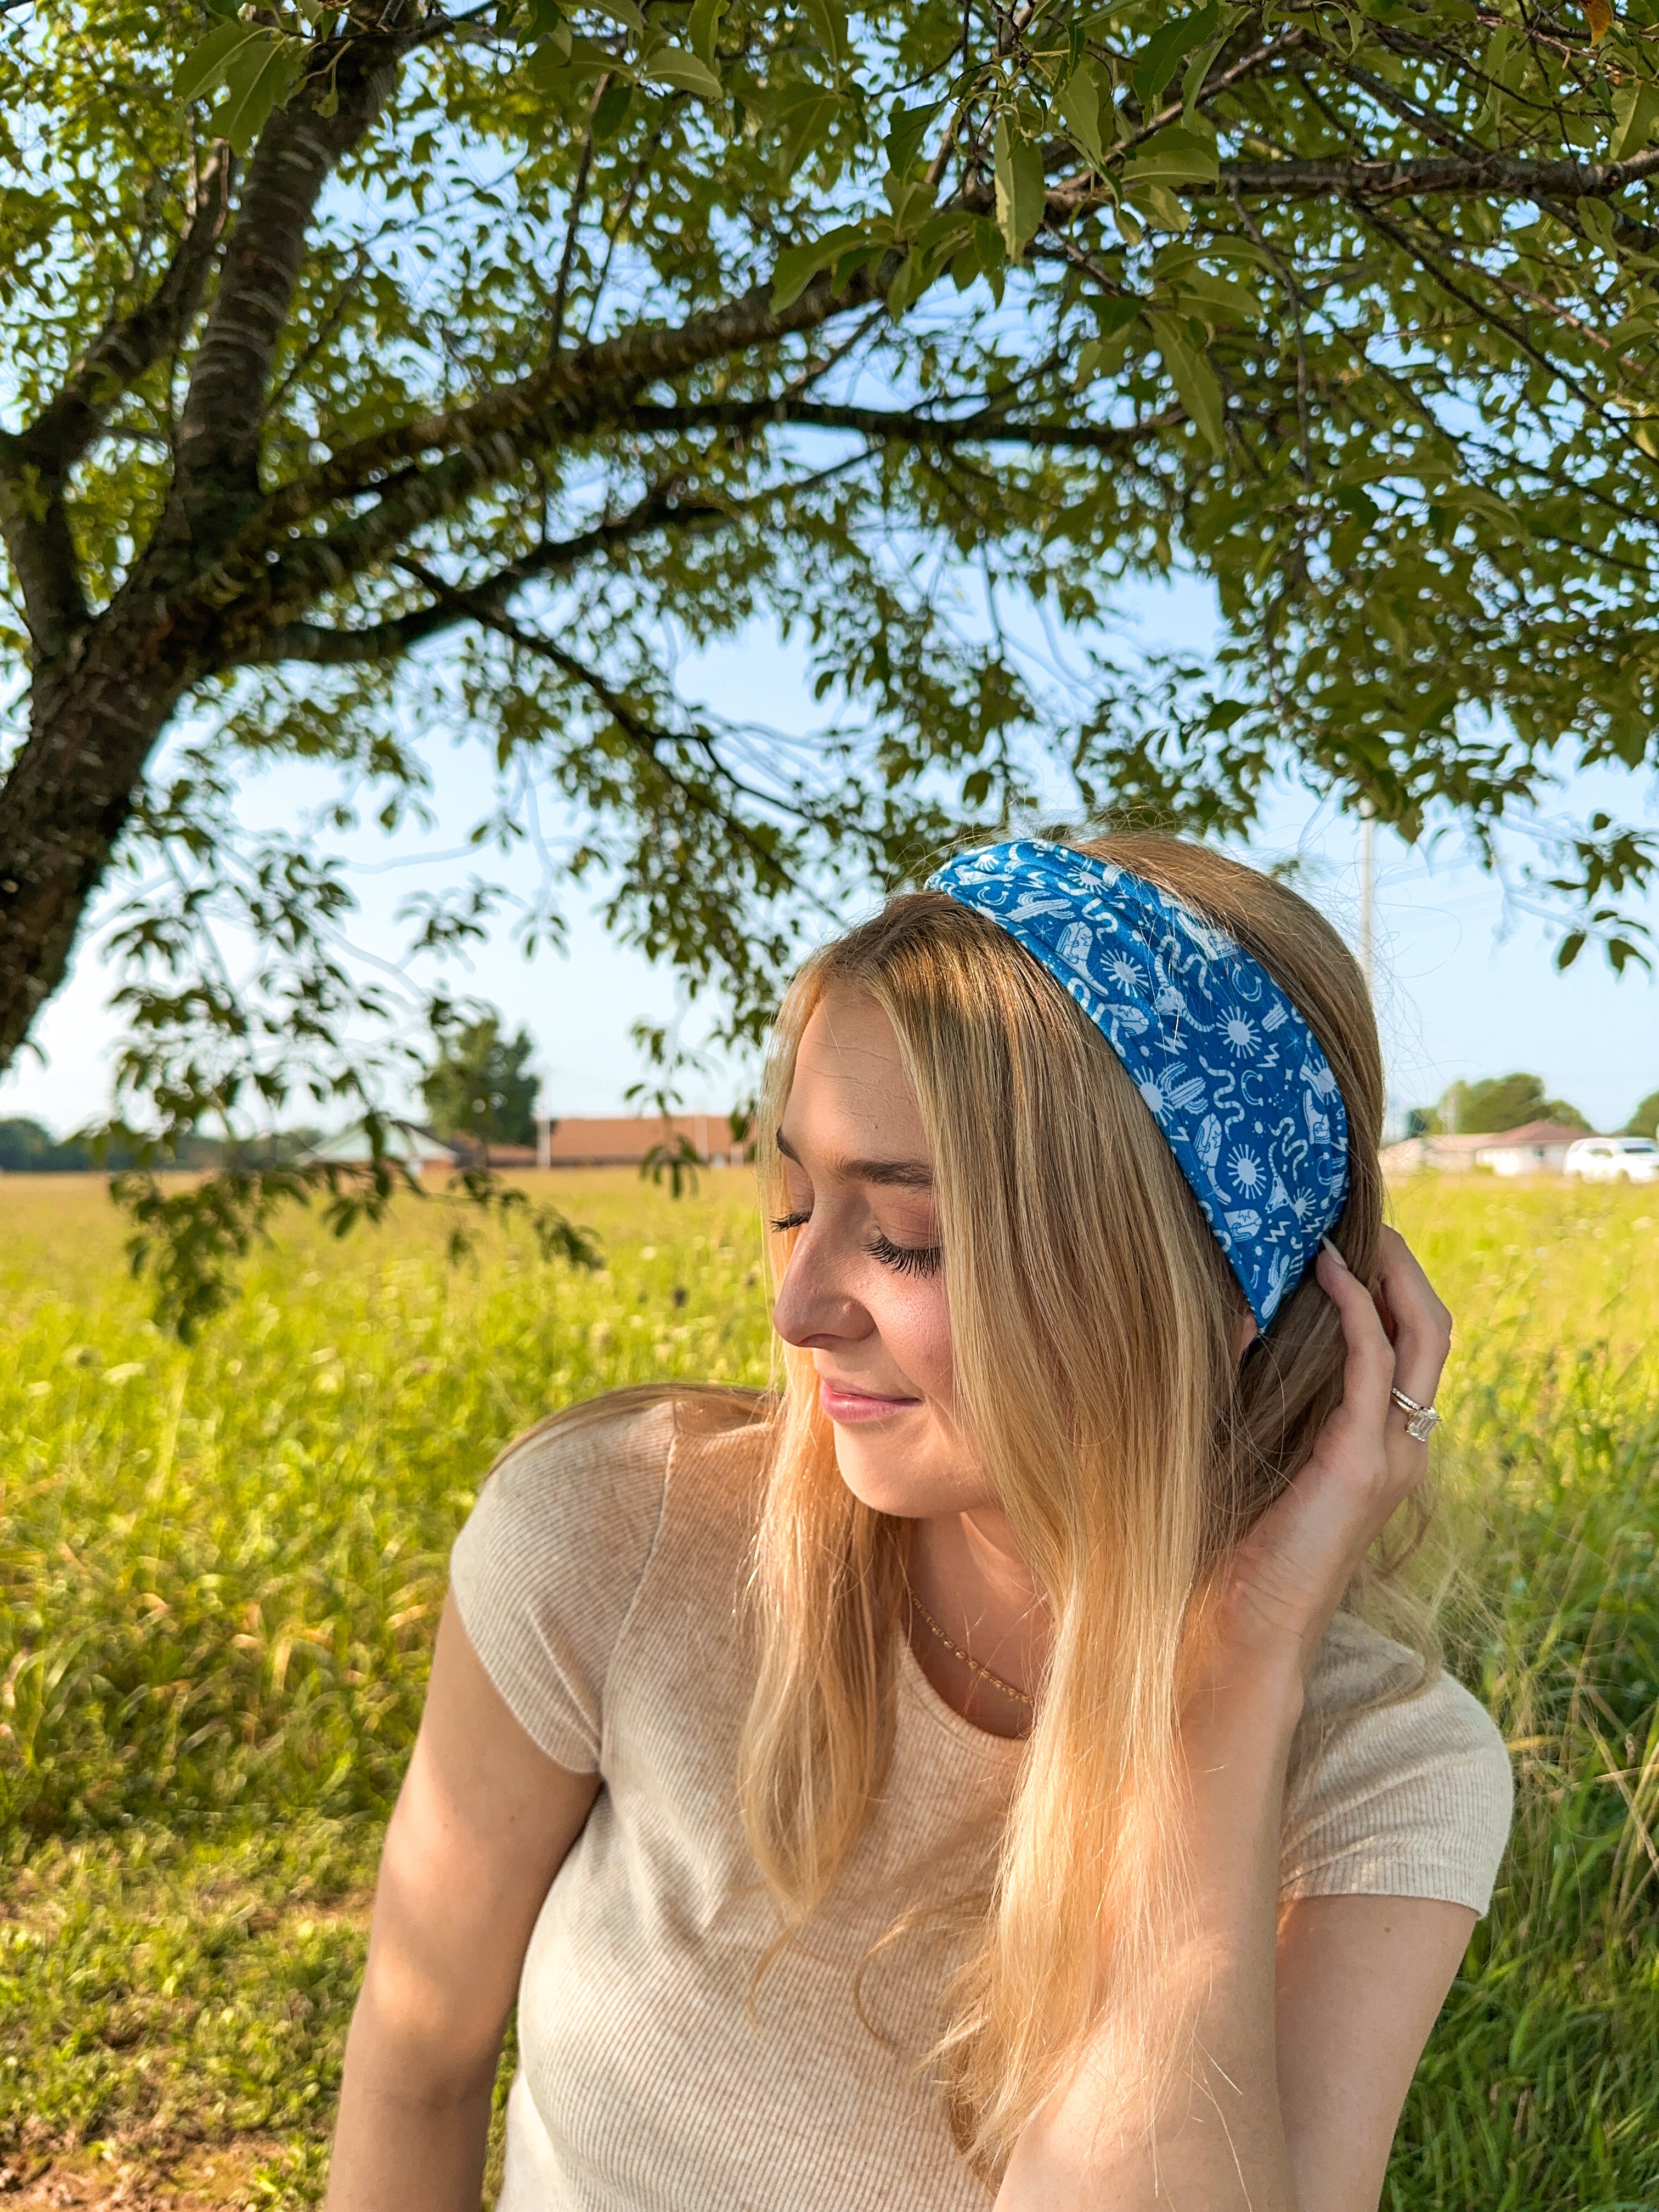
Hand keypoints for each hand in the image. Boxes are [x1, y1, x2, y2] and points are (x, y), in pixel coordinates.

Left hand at [1192, 1227, 1451, 1701]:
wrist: (1237, 1626)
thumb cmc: (1230, 1538)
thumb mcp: (1247, 1443)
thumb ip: (1249, 1383)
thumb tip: (1225, 1308)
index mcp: (1379, 1439)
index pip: (1412, 1340)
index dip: (1391, 1280)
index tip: (1344, 1231)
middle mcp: (1401, 1443)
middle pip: (1432, 1325)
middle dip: (1403, 1262)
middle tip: (1359, 1214)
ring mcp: (1391, 1453)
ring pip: (1421, 1335)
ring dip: (1390, 1271)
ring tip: (1350, 1227)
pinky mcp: (1364, 1463)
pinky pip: (1375, 1364)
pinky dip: (1356, 1308)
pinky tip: (1323, 1272)